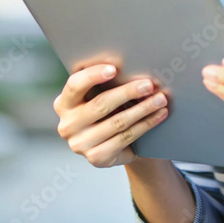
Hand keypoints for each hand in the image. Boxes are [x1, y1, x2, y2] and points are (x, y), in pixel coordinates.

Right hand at [53, 62, 168, 167]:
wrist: (111, 146)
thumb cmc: (105, 111)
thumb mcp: (97, 96)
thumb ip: (104, 83)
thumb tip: (131, 64)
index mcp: (63, 103)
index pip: (75, 85)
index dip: (93, 75)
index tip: (114, 69)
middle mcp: (67, 125)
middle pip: (101, 104)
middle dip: (128, 92)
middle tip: (149, 84)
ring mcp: (80, 144)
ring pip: (118, 122)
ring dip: (143, 109)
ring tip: (160, 99)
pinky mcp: (96, 158)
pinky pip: (125, 137)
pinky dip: (145, 125)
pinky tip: (158, 116)